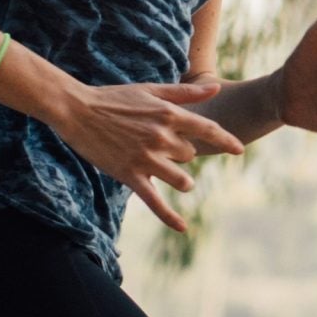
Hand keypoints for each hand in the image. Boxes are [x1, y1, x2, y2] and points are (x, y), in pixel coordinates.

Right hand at [49, 78, 246, 232]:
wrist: (77, 110)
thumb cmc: (113, 97)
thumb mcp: (150, 90)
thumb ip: (185, 93)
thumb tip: (215, 88)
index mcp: (168, 114)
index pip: (207, 129)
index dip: (226, 141)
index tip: (239, 150)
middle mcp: (161, 137)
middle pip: (190, 156)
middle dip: (181, 155)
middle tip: (161, 147)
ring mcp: (146, 158)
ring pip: (181, 180)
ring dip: (181, 180)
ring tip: (172, 176)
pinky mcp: (130, 175)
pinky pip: (155, 202)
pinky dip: (170, 217)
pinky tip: (183, 228)